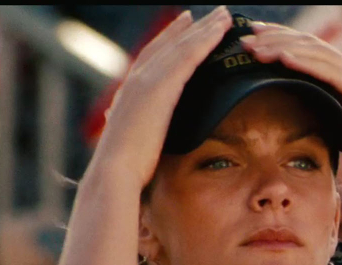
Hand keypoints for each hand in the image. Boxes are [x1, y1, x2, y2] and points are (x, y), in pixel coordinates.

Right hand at [86, 6, 232, 191]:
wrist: (116, 172)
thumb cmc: (126, 168)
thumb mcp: (134, 143)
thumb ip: (141, 130)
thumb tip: (146, 134)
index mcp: (130, 92)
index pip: (154, 57)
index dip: (172, 39)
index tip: (188, 25)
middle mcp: (136, 80)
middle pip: (169, 45)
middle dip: (192, 28)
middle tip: (215, 14)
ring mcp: (147, 80)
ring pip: (181, 46)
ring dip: (205, 29)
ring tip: (225, 16)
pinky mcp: (161, 87)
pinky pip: (187, 57)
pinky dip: (204, 41)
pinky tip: (220, 32)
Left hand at [242, 22, 341, 207]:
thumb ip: (327, 121)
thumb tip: (303, 127)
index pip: (310, 53)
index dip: (281, 43)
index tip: (253, 43)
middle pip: (308, 45)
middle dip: (274, 38)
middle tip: (243, 36)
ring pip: (315, 52)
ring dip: (281, 46)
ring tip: (254, 46)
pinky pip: (328, 71)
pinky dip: (303, 62)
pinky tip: (281, 57)